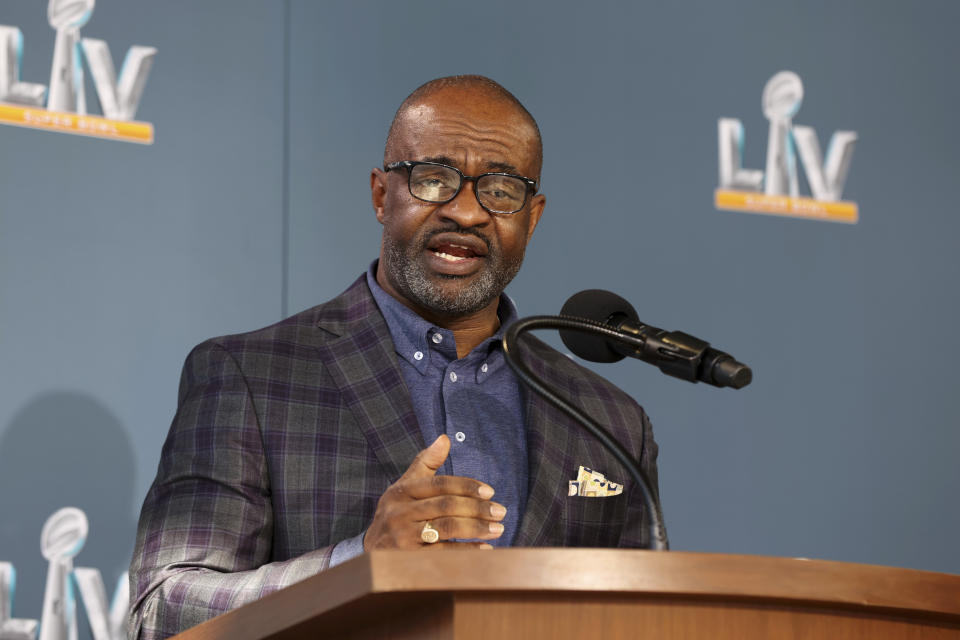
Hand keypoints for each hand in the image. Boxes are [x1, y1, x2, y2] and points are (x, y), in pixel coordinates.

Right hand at [363, 435, 506, 549]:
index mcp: (402, 491)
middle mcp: (399, 512)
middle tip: (501, 512)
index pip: (439, 484)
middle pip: (446, 505)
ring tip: (498, 529)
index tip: (490, 492)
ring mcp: (402, 536)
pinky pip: (443, 553)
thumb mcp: (406, 487)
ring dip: (476, 528)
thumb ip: (426, 463)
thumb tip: (445, 438)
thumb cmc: (397, 515)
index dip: (466, 486)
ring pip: (446, 528)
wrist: (371, 555)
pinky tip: (484, 550)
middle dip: (477, 508)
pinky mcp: (407, 558)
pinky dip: (467, 551)